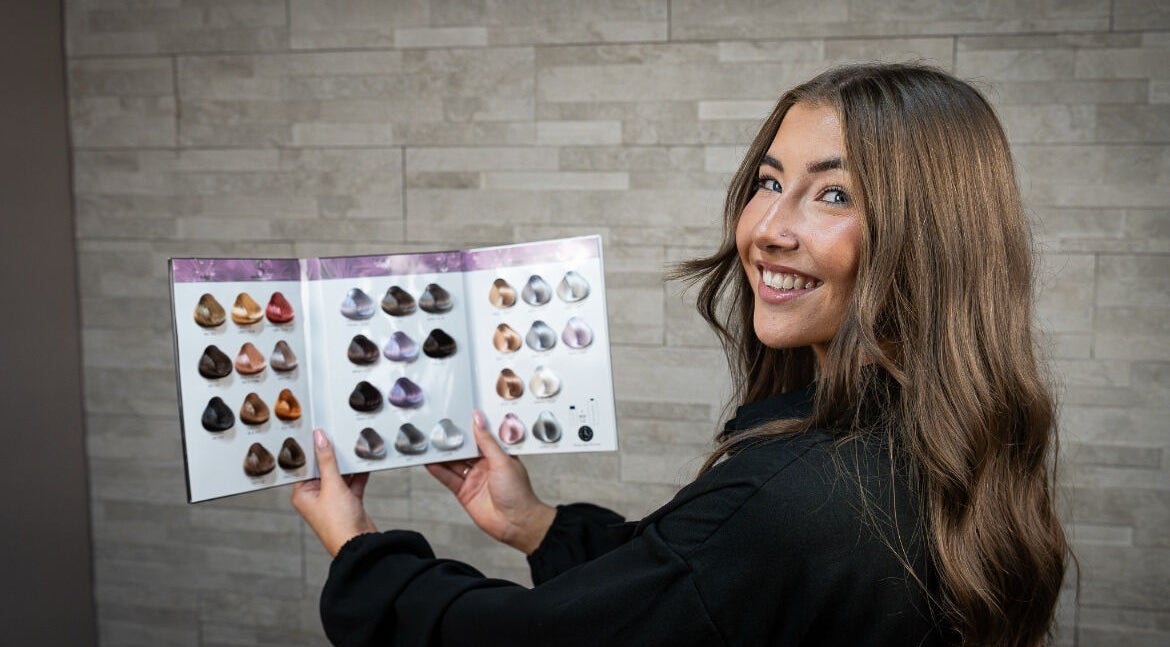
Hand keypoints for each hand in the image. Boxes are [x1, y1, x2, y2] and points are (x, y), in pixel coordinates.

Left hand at [291, 428, 377, 556]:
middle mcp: (315, 496)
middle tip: (338, 434)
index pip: (306, 466)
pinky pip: (353, 483)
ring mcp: (332, 500)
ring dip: (347, 465)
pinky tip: (365, 462)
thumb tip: (319, 438)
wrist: (360, 544)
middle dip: (332, 455)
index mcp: (302, 493)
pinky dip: (359, 475)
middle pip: (323, 468)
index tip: (318, 431)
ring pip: (339, 475)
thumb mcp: (332, 486)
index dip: (312, 449)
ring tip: (354, 446)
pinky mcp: (348, 502)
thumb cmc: (338, 523)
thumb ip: (327, 460)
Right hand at [426, 410, 555, 554]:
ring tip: (428, 442)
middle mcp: (484, 465)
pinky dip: (438, 471)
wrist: (516, 523)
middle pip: (464, 450)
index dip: (468, 427)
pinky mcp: (464, 492)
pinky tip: (429, 462)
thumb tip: (478, 419)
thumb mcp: (502, 461)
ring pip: (453, 464)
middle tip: (435, 427)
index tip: (456, 415)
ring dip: (442, 455)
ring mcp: (474, 479)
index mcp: (497, 455)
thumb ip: (486, 441)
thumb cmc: (518, 492)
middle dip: (451, 440)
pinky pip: (448, 479)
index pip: (480, 436)